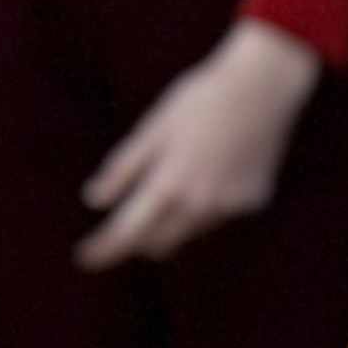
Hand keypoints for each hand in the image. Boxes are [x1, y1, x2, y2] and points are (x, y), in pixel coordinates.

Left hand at [76, 22, 318, 269]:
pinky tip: (216, 166)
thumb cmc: (200, 100)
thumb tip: (95, 201)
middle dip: (140, 238)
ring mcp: (232, 206)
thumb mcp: (153, 129)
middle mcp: (201, 205)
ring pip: (191, 230)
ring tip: (180, 175)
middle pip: (161, 243)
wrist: (262, 89)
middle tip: (126, 223)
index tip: (85, 259)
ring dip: (175, 219)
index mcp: (169, 185)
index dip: (105, 249)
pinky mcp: (254, 201)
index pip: (128, 232)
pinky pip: (221, 214)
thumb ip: (123, 169)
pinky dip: (208, 202)